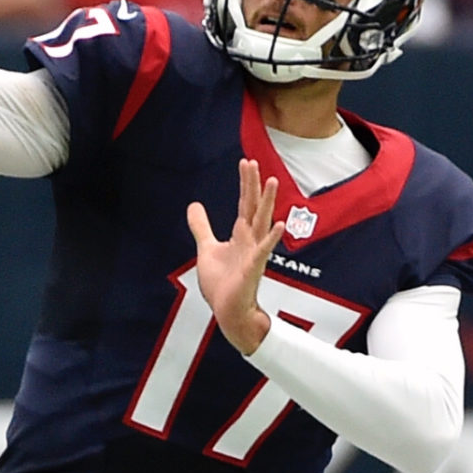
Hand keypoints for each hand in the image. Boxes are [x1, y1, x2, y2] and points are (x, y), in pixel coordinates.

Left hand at [187, 159, 284, 354]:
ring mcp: (254, 253)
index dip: (245, 183)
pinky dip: (271, 238)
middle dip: (253, 185)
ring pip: (261, 223)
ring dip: (267, 203)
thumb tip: (194, 205)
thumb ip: (202, 226)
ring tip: (272, 182)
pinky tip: (278, 225)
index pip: (245, 203)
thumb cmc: (222, 283)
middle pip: (253, 207)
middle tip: (254, 163)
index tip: (247, 162)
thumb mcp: (207, 248)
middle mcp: (250, 240)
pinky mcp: (253, 269)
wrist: (228, 310)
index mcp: (241, 234)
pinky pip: (263, 251)